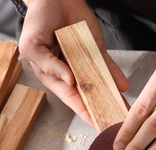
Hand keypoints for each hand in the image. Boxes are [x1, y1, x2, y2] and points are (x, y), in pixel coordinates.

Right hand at [19, 0, 128, 124]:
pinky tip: (122, 85)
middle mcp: (69, 72)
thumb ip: (48, 64)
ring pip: (99, 82)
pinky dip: (115, 75)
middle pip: (87, 93)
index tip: (95, 122)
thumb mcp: (32, 45)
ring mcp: (84, 62)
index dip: (82, 110)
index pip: (69, 96)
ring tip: (123, 107)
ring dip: (111, 95)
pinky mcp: (95, 51)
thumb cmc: (37, 21)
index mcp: (52, 75)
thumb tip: (69, 81)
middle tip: (113, 119)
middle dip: (100, 107)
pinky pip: (106, 65)